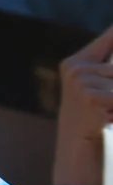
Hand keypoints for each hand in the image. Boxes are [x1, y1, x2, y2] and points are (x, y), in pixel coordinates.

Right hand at [52, 22, 112, 184]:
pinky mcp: (90, 96)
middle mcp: (76, 67)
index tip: (111, 72)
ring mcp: (81, 81)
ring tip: (107, 111)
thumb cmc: (94, 117)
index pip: (110, 37)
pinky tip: (107, 117)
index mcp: (76, 62)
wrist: (77, 147)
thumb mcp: (97, 88)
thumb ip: (108, 68)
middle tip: (107, 99)